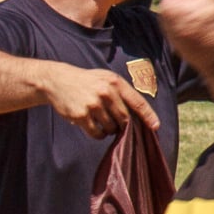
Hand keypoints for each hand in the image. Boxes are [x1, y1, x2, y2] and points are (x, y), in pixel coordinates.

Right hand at [42, 66, 159, 137]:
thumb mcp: (106, 79)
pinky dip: (98, 134)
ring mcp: (93, 104)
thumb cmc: (87, 82)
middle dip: (123, 125)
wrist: (57, 80)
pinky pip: (97, 133)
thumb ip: (121, 93)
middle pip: (125, 119)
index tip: (156, 127)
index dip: (148, 116)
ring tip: (100, 120)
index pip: (138, 102)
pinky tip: (92, 126)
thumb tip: (138, 116)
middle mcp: (106, 92)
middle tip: (116, 123)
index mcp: (115, 82)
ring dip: (109, 130)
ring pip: (111, 128)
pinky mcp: (81, 115)